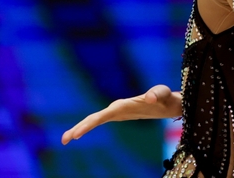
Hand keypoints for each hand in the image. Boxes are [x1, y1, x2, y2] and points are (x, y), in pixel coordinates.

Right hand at [61, 85, 181, 144]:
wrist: (169, 101)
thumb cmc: (167, 97)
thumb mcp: (165, 95)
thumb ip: (158, 93)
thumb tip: (150, 97)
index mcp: (125, 104)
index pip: (103, 115)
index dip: (89, 124)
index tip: (77, 135)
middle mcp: (119, 107)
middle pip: (95, 118)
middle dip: (79, 128)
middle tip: (64, 140)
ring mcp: (118, 111)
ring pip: (95, 119)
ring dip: (80, 128)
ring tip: (65, 139)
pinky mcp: (120, 115)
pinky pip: (101, 121)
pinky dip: (88, 127)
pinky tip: (79, 133)